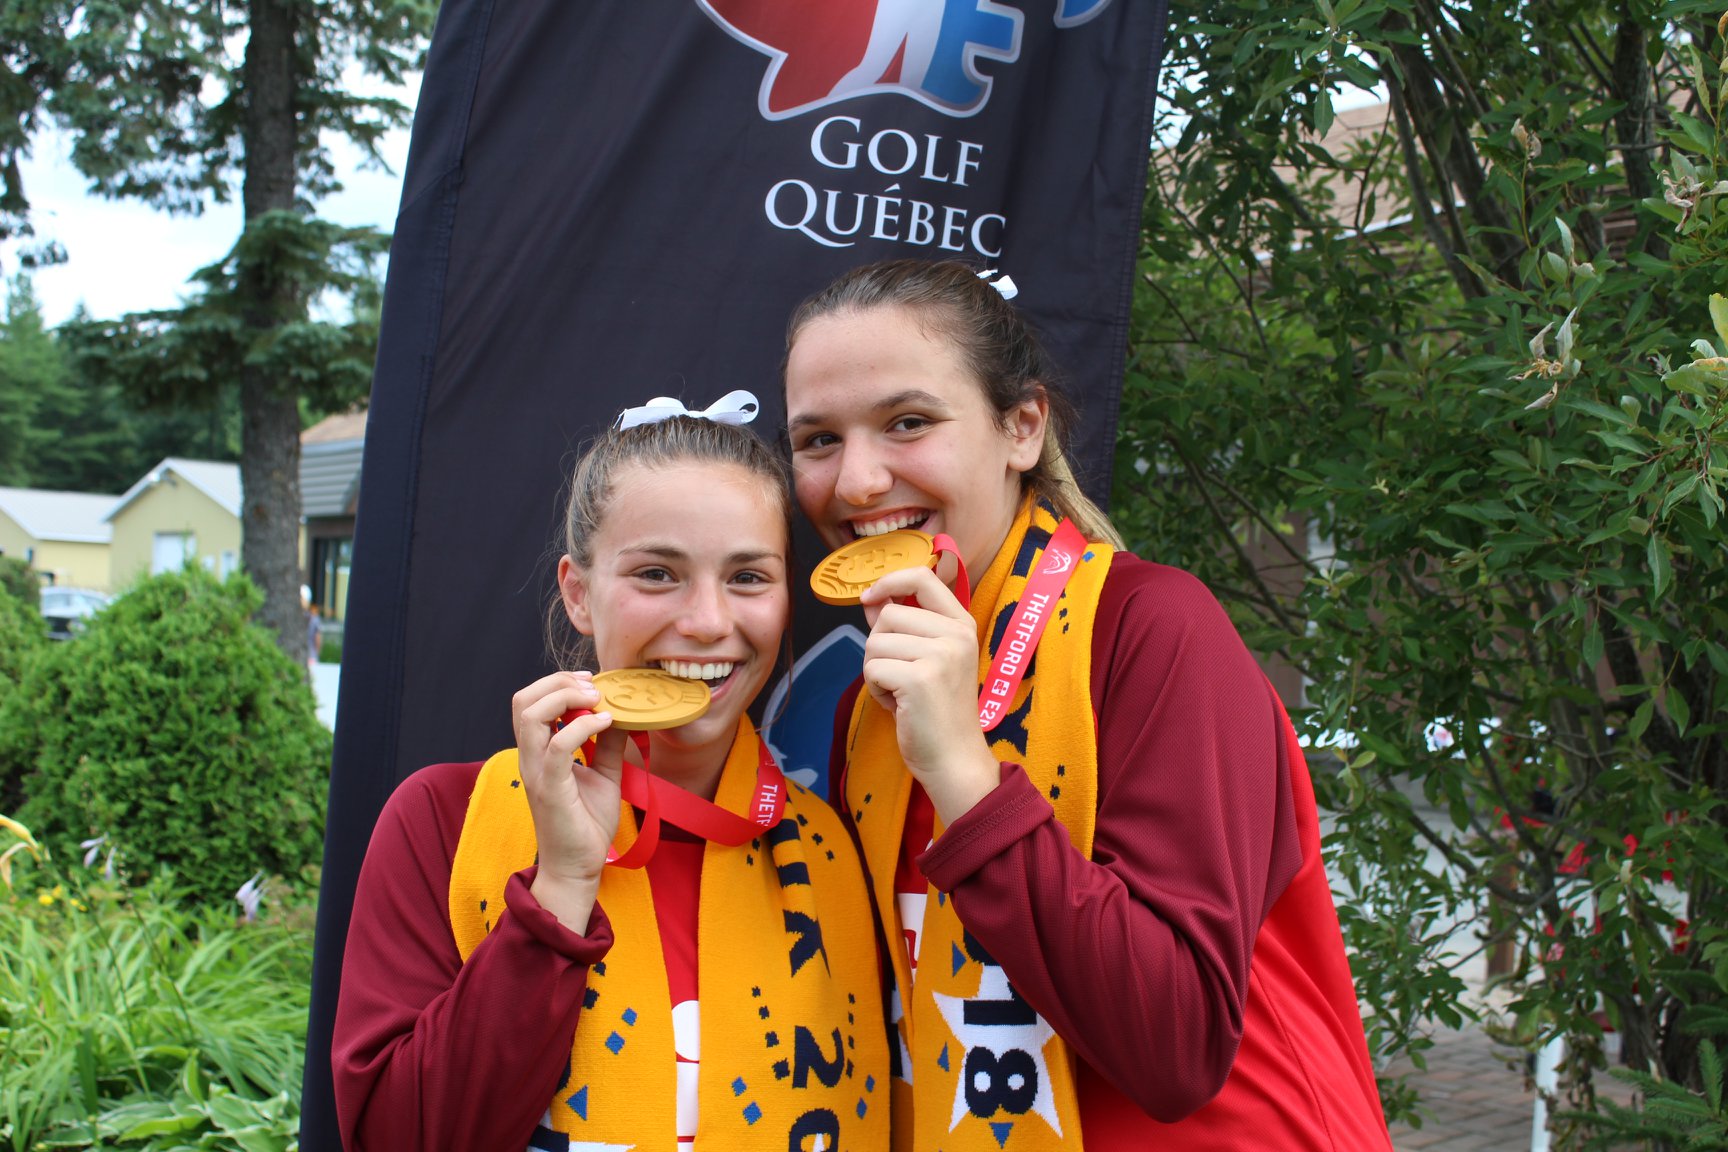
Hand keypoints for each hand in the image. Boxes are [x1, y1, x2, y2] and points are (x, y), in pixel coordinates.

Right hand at [511, 671, 626, 930]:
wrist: (578, 867)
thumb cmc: (586, 824)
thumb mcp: (605, 775)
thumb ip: (609, 745)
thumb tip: (624, 716)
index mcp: (538, 752)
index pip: (530, 702)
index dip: (557, 683)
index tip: (592, 682)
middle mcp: (530, 758)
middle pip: (522, 700)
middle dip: (557, 682)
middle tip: (592, 685)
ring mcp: (536, 772)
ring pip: (530, 716)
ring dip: (565, 697)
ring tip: (597, 700)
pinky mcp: (549, 789)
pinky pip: (557, 747)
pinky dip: (582, 727)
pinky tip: (606, 723)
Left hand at [859, 567, 999, 823]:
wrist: (954, 758)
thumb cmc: (938, 711)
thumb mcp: (930, 659)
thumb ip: (905, 627)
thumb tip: (873, 601)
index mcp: (962, 624)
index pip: (922, 577)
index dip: (889, 581)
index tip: (870, 598)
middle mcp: (956, 634)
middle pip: (888, 615)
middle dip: (880, 646)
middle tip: (899, 676)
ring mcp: (940, 655)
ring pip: (875, 642)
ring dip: (877, 670)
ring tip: (901, 692)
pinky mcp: (919, 678)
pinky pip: (872, 668)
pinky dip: (875, 688)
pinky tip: (898, 705)